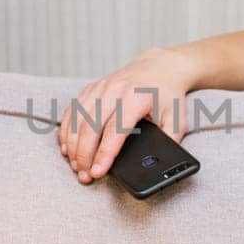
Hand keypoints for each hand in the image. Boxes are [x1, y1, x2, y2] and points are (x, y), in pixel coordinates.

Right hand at [58, 46, 195, 183]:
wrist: (158, 68)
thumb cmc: (167, 96)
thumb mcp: (177, 119)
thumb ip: (168, 142)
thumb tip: (157, 164)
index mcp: (136, 98)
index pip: (115, 130)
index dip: (104, 153)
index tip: (97, 172)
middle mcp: (114, 90)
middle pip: (91, 126)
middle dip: (84, 154)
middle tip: (84, 175)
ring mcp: (100, 88)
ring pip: (77, 119)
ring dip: (73, 145)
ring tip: (76, 166)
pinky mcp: (91, 88)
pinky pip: (72, 111)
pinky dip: (67, 130)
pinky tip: (67, 147)